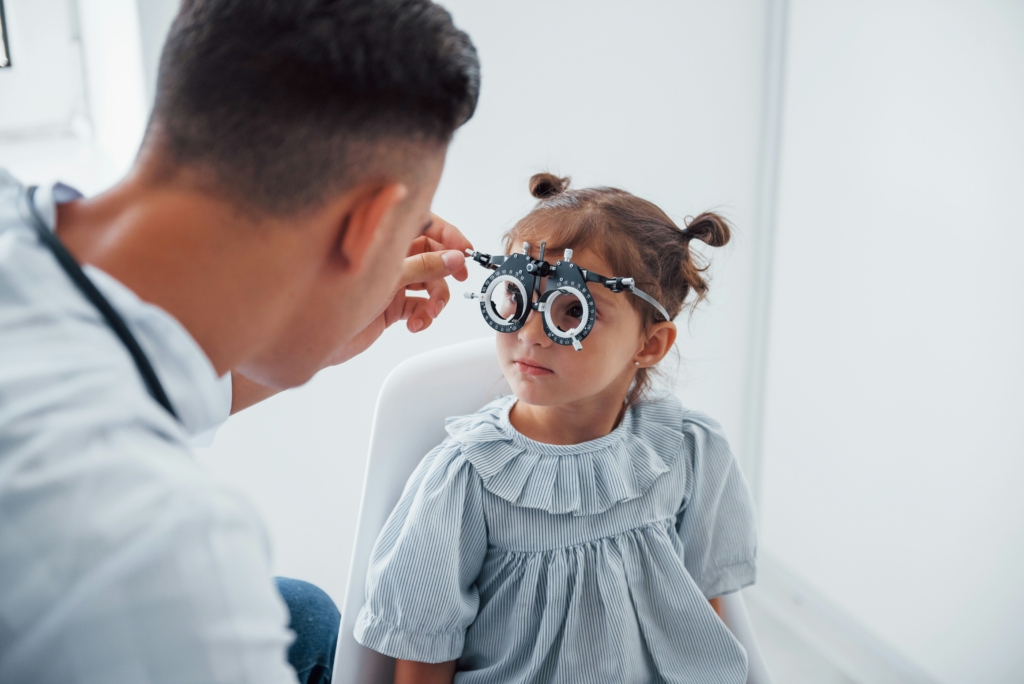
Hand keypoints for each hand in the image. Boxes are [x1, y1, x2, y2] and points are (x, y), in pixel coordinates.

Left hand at [324, 214, 471, 365]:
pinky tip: (416, 324)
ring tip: (430, 313)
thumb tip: (455, 258)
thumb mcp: (387, 276)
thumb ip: (424, 266)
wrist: (311, 336)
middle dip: (447, 269)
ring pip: (429, 283)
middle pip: (432, 255)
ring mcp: (391, 281)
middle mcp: (389, 256)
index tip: (466, 249)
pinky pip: (419, 306)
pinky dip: (423, 315)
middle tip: (460, 278)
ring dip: (436, 298)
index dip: (448, 234)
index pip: (424, 223)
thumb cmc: (332, 295)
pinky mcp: (391, 305)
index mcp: (385, 237)